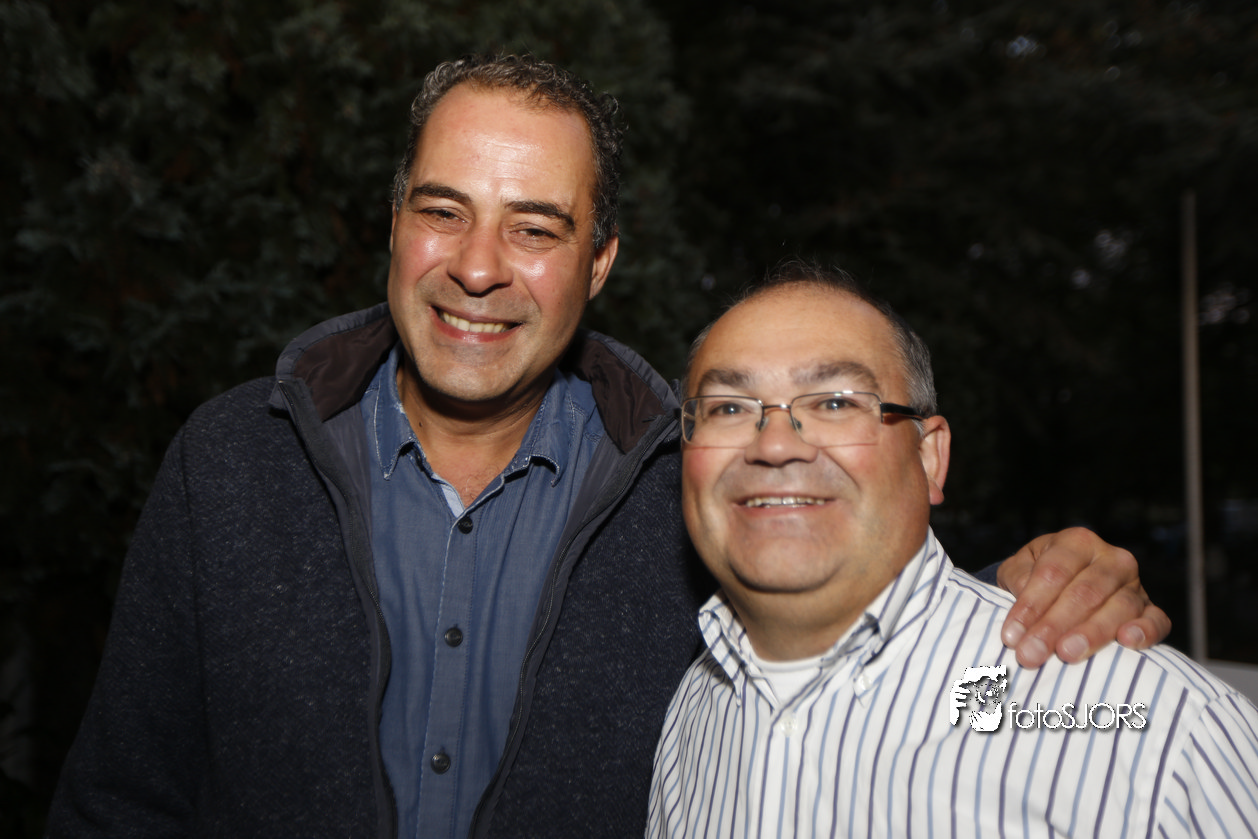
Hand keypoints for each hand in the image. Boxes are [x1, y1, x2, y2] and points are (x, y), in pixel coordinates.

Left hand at [996, 527, 1170, 667]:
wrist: (1063, 583)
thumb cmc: (1036, 575)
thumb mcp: (1018, 570)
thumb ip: (1018, 580)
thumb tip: (1023, 603)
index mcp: (1076, 542)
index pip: (1053, 573)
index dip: (1031, 605)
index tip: (1011, 635)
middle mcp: (1111, 559)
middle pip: (1084, 593)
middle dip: (1054, 626)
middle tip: (1032, 653)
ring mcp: (1134, 585)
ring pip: (1118, 608)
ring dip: (1091, 634)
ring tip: (1066, 654)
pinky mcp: (1151, 609)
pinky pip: (1157, 620)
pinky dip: (1146, 631)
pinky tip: (1127, 643)